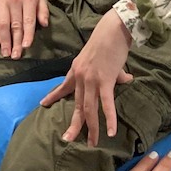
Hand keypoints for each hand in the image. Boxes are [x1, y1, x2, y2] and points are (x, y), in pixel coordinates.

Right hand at [0, 0, 48, 58]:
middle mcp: (16, 0)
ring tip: (6, 53)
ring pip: (3, 24)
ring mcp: (3, 0)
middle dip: (15, 42)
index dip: (27, 34)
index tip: (26, 46)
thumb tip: (44, 25)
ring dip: (5, 40)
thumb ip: (43, 11)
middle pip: (15, 25)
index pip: (28, 20)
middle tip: (15, 55)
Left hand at [40, 8, 131, 145]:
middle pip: (77, 105)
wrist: (114, 28)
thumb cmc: (110, 40)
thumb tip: (127, 79)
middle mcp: (80, 77)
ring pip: (89, 109)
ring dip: (91, 128)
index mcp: (77, 69)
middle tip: (67, 139)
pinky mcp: (105, 81)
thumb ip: (113, 72)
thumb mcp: (104, 58)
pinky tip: (111, 131)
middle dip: (74, 124)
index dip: (53, 96)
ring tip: (92, 142)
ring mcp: (91, 80)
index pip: (63, 86)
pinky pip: (106, 104)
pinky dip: (109, 119)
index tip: (43, 104)